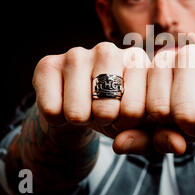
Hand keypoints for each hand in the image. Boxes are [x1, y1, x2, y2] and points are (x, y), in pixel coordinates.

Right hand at [33, 42, 153, 153]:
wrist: (84, 107)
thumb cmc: (119, 112)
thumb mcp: (141, 124)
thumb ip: (145, 137)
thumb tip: (122, 144)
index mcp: (138, 60)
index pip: (138, 108)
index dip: (131, 124)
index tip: (128, 116)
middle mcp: (109, 50)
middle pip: (107, 110)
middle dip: (106, 122)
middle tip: (105, 113)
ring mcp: (77, 54)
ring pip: (76, 112)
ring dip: (81, 120)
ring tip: (86, 108)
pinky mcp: (48, 64)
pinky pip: (51, 110)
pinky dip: (57, 119)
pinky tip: (65, 104)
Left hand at [147, 44, 194, 153]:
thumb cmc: (194, 109)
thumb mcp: (165, 126)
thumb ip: (141, 137)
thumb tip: (119, 145)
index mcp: (159, 64)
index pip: (151, 110)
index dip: (165, 127)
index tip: (172, 121)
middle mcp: (186, 54)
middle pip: (184, 114)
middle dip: (193, 128)